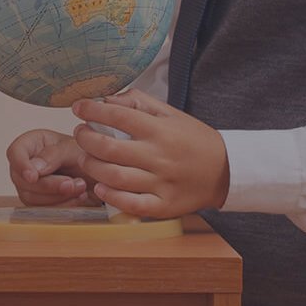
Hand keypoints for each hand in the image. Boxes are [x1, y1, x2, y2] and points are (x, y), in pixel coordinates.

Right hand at [6, 128, 97, 206]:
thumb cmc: (83, 154)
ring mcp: (30, 186)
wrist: (98, 174)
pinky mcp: (39, 202)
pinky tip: (77, 198)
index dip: (21, 165)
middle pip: (23, 180)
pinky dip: (62, 206)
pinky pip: (43, 210)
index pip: (15, 153)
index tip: (33, 176)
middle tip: (72, 183)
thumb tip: (34, 169)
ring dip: (58, 197)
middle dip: (49, 185)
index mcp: (31, 144)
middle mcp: (26, 165)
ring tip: (80, 187)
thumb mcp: (72, 148)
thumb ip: (53, 155)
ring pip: (32, 198)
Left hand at [71, 88, 230, 218]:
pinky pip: (131, 204)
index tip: (79, 107)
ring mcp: (161, 183)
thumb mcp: (171, 113)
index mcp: (160, 130)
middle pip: (109, 148)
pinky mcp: (164, 206)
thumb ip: (139, 102)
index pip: (118, 115)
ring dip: (92, 167)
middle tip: (80, 133)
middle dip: (85, 139)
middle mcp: (159, 156)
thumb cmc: (194, 139)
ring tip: (86, 158)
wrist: (226, 170)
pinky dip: (111, 197)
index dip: (93, 110)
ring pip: (114, 177)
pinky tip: (100, 187)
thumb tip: (107, 99)